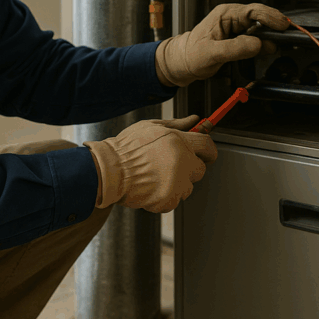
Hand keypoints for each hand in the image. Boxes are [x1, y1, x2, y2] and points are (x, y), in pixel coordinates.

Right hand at [84, 116, 216, 212]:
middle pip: (200, 168)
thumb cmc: (128, 148)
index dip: (207, 150)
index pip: (208, 146)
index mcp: (179, 141)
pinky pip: (175, 199)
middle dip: (189, 167)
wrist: (109, 170)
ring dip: (177, 182)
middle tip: (170, 164)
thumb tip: (194, 119)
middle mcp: (181, 162)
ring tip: (156, 175)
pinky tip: (152, 185)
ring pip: (188, 186)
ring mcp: (176, 183)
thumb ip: (177, 124)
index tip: (204, 152)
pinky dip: (166, 195)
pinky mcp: (168, 199)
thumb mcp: (152, 127)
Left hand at [154, 3, 288, 86]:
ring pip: (260, 27)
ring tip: (280, 43)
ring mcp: (236, 27)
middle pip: (260, 17)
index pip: (252, 11)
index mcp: (225, 14)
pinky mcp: (238, 38)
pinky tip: (269, 49)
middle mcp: (232, 18)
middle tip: (288, 34)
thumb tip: (257, 44)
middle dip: (275, 24)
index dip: (270, 17)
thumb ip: (235, 48)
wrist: (182, 63)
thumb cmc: (190, 55)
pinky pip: (256, 38)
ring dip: (271, 35)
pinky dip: (265, 43)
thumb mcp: (211, 53)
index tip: (283, 25)